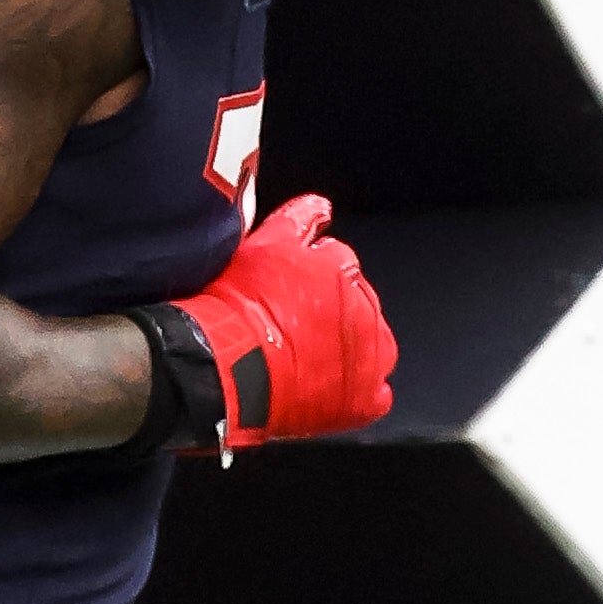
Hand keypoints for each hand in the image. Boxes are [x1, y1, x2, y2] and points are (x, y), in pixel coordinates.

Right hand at [165, 194, 394, 448]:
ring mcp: (369, 355)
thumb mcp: (264, 244)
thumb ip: (298, 220)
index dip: (314, 277)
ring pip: (374, 344)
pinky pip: (376, 394)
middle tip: (295, 326)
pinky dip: (359, 390)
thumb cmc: (238, 306)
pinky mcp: (365, 397)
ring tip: (313, 357)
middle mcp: (363, 308)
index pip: (339, 263)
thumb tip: (320, 206)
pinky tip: (330, 388)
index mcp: (340, 269)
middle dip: (334, 310)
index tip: (293, 290)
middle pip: (357, 302)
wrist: (226, 364)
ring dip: (352, 346)